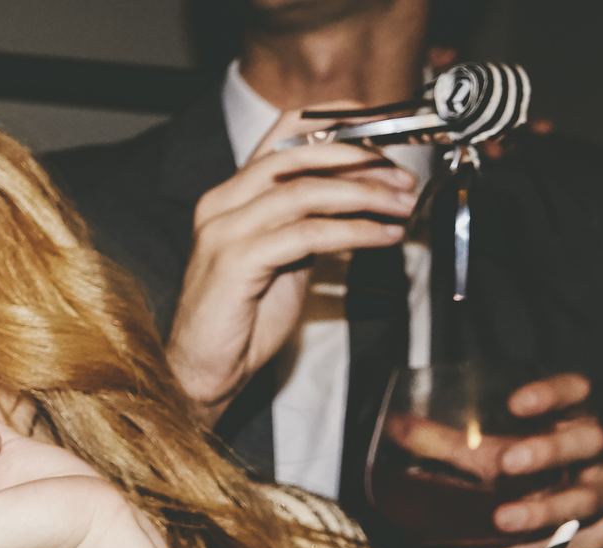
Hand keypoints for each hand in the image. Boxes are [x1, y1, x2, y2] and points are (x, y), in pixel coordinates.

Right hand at [168, 110, 420, 422]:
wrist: (202, 371)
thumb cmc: (240, 323)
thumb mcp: (283, 260)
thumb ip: (307, 225)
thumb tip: (355, 200)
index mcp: (230, 196)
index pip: (281, 137)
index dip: (331, 121)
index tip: (376, 122)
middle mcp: (222, 203)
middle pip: (297, 156)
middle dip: (358, 159)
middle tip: (401, 175)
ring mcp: (225, 230)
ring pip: (306, 192)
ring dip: (364, 195)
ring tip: (401, 206)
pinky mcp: (237, 261)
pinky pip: (306, 234)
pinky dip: (353, 232)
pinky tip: (381, 236)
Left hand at [449, 373, 602, 547]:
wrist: (576, 526)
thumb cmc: (532, 477)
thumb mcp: (494, 454)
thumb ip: (448, 444)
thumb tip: (393, 429)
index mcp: (575, 420)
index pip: (577, 392)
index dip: (552, 394)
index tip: (517, 403)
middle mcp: (600, 455)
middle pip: (590, 442)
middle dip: (550, 451)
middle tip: (508, 463)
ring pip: (586, 501)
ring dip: (542, 513)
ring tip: (502, 521)